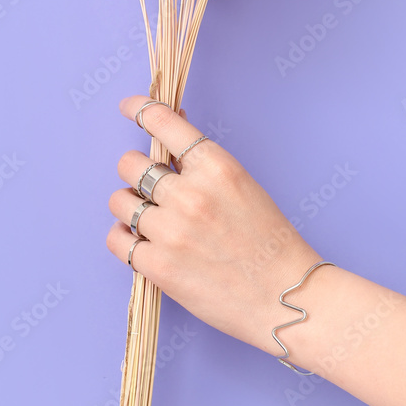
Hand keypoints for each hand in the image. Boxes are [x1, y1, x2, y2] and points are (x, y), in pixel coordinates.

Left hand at [106, 95, 322, 356]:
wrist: (287, 297)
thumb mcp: (243, 186)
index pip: (163, 122)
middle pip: (130, 164)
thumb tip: (168, 138)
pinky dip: (124, 238)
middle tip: (150, 188)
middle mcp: (190, 194)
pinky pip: (117, 239)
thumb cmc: (270, 243)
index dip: (139, 109)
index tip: (129, 107)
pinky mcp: (159, 266)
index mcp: (217, 167)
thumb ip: (203, 164)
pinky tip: (140, 242)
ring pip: (119, 201)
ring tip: (150, 220)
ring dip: (129, 207)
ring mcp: (172, 231)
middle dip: (136, 173)